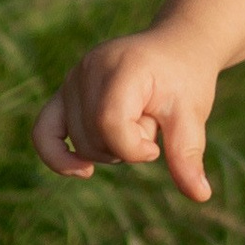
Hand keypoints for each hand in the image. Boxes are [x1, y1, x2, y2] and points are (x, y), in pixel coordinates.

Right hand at [33, 33, 220, 203]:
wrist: (175, 49)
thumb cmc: (185, 80)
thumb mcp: (192, 114)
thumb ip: (187, 153)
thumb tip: (201, 195)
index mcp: (123, 67)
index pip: (110, 123)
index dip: (134, 148)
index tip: (156, 146)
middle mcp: (89, 69)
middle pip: (94, 138)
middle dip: (125, 147)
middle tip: (150, 123)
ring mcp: (73, 79)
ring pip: (78, 142)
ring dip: (109, 147)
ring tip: (133, 122)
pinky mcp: (65, 92)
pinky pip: (44, 132)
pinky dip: (57, 155)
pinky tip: (82, 171)